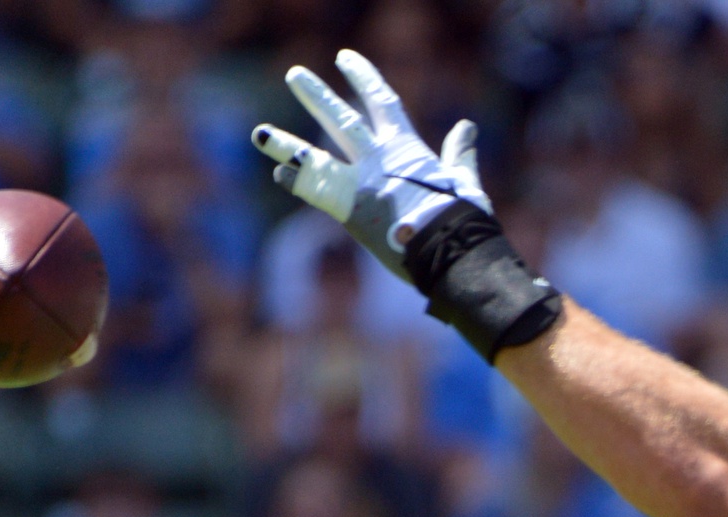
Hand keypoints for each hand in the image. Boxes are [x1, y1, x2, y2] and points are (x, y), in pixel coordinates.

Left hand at [252, 50, 490, 280]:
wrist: (451, 248)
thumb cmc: (463, 219)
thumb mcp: (464, 181)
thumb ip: (460, 154)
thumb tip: (467, 127)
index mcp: (408, 149)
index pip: (382, 102)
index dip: (363, 78)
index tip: (345, 58)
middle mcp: (379, 159)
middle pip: (342, 120)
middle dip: (317, 97)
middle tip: (294, 75)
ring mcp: (361, 183)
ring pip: (314, 157)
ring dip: (286, 145)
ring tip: (259, 133)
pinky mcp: (349, 210)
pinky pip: (315, 192)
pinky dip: (297, 182)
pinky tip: (279, 173)